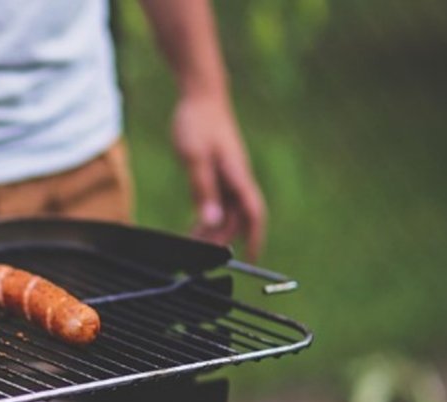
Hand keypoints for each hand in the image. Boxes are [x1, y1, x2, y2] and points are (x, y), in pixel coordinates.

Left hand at [172, 94, 266, 260]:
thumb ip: (203, 190)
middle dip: (222, 240)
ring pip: (227, 211)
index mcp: (237, 176)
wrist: (200, 96)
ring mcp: (230, 175)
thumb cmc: (198, 123)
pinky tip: (195, 225)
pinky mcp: (220, 171)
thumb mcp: (194, 158)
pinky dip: (209, 215)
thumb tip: (212, 221)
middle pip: (237, 219)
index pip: (253, 214)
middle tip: (198, 256)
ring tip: (192, 243)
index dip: (255, 238)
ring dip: (213, 230)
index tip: (250, 260)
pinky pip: (218, 201)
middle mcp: (238, 178)